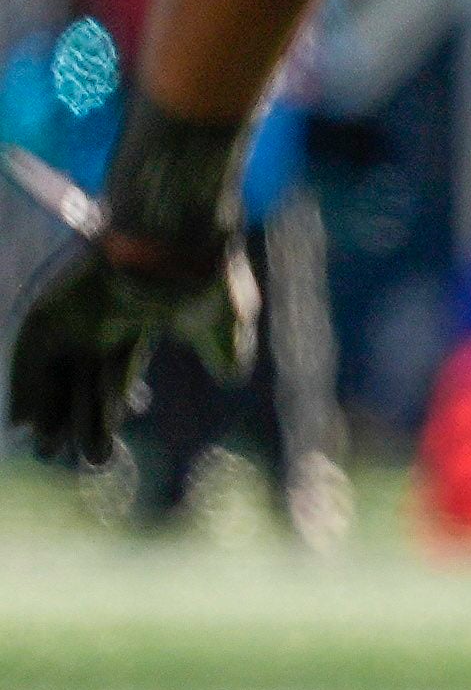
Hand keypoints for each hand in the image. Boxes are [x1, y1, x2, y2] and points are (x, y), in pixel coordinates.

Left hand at [5, 134, 249, 471]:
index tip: (109, 438)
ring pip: (56, 369)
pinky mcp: (53, 307)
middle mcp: (104, 313)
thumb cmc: (206, 270)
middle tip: (80, 460)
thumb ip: (225, 350)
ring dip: (49, 409)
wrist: (179, 229)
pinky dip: (25, 387)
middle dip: (82, 418)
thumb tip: (229, 377)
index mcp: (144, 316)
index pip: (121, 368)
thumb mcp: (226, 320)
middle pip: (85, 375)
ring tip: (45, 451)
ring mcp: (76, 309)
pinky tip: (21, 421)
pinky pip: (30, 353)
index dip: (114, 404)